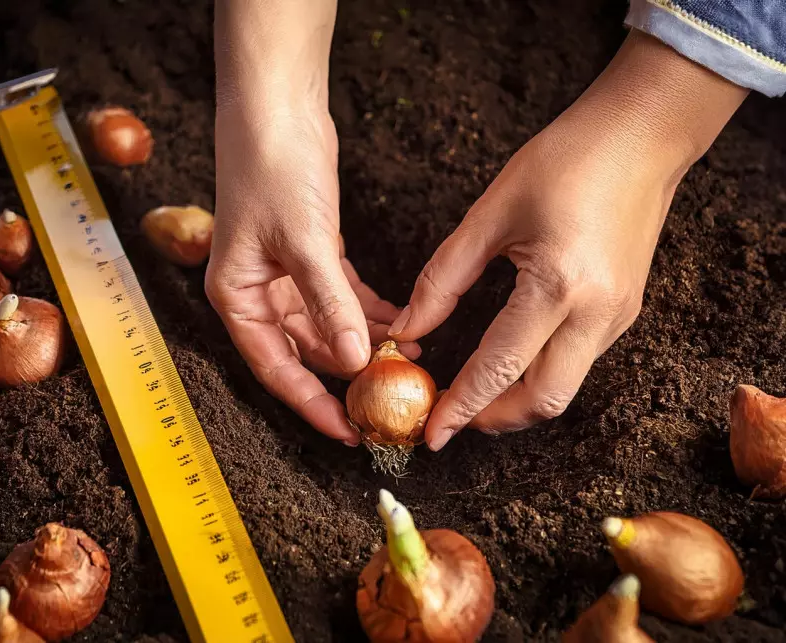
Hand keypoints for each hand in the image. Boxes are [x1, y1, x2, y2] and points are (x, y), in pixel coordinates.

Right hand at [206, 107, 419, 443]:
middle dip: (346, 375)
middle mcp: (258, 294)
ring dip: (364, 343)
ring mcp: (284, 276)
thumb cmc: (270, 169)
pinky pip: (341, 299)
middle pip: (304, 353)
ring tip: (408, 359)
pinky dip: (368, 313)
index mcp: (237, 299)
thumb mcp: (303, 243)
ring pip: (328, 328)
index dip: (312, 404)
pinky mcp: (311, 256)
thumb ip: (330, 305)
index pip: (276, 368)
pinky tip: (400, 323)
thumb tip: (355, 360)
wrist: (276, 108)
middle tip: (390, 396)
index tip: (348, 432)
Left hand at [389, 31, 747, 449]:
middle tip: (450, 415)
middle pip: (543, 401)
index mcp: (558, 286)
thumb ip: (444, 278)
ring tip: (472, 394)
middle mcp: (597, 313)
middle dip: (493, 419)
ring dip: (516, 401)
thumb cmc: (565, 159)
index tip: (430, 435)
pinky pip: (579, 362)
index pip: (500, 368)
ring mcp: (618, 316)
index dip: (461, 407)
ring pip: (564, 387)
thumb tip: (408, 327)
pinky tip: (510, 362)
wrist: (643, 134)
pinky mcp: (625, 310)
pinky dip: (540, 376)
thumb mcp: (491, 214)